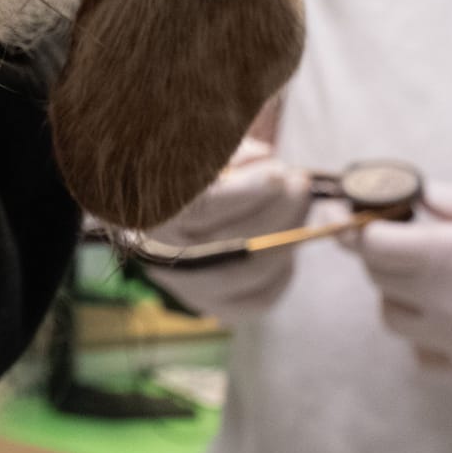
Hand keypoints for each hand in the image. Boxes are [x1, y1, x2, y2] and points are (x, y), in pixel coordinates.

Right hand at [140, 138, 313, 322]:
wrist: (165, 207)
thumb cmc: (184, 166)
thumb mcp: (197, 147)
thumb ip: (226, 149)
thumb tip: (263, 158)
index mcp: (152, 213)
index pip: (200, 210)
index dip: (244, 193)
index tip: (276, 173)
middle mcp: (164, 258)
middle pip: (231, 246)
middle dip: (277, 212)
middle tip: (298, 181)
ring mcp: (188, 287)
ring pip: (250, 273)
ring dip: (288, 235)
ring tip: (299, 200)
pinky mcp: (214, 305)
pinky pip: (259, 299)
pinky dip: (283, 272)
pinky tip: (288, 240)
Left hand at [342, 183, 451, 385]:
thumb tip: (413, 196)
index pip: (374, 245)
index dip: (363, 224)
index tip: (365, 211)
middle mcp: (449, 304)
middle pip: (378, 279)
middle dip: (382, 253)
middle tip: (407, 236)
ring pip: (392, 319)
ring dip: (399, 293)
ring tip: (433, 276)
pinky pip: (421, 355)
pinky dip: (423, 334)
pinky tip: (451, 314)